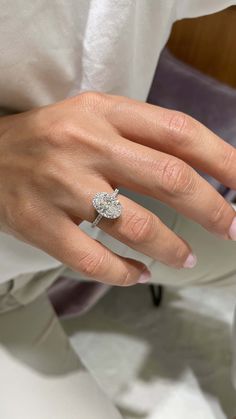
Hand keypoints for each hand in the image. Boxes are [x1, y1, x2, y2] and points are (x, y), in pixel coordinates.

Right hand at [0, 91, 234, 285]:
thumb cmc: (50, 138)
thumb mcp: (93, 117)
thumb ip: (140, 134)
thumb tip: (197, 166)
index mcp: (103, 112)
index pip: (177, 132)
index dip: (221, 158)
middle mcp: (85, 144)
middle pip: (169, 178)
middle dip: (212, 208)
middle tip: (232, 228)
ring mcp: (61, 186)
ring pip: (135, 225)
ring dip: (171, 249)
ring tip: (187, 259)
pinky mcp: (40, 223)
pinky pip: (93, 258)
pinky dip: (124, 272)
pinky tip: (138, 273)